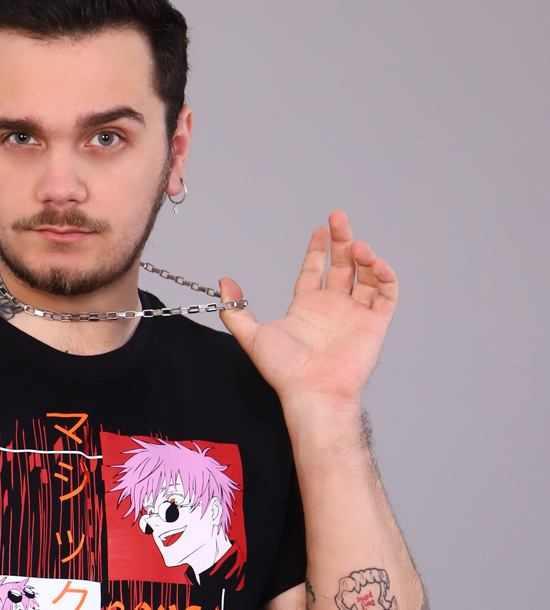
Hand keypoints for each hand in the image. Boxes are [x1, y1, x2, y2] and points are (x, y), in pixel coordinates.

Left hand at [219, 210, 397, 417]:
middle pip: (342, 265)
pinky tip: (374, 264)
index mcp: (307, 307)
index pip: (315, 269)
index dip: (319, 247)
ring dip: (364, 257)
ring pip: (366, 276)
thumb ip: (236, 311)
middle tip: (339, 217)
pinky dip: (385, 276)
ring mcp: (354, 315)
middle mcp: (332, 308)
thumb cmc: (284, 371)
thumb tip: (223, 284)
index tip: (322, 227)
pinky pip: (387, 294)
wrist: (312, 392)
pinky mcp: (374, 324)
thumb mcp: (252, 336)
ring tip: (358, 246)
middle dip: (342, 240)